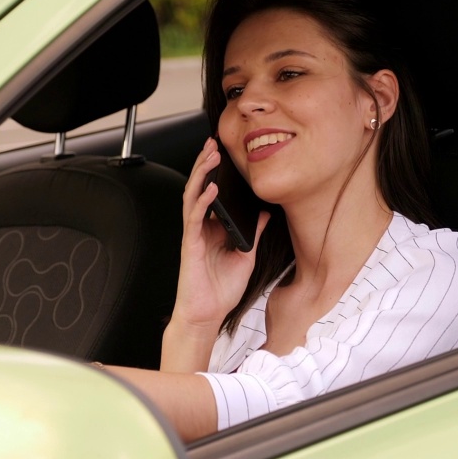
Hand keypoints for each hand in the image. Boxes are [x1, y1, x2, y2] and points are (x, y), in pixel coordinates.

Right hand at [170, 138, 269, 332]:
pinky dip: (203, 201)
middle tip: (214, 143)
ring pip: (193, 196)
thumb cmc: (221, 290)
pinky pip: (194, 218)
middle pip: (200, 188)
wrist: (207, 315)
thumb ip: (254, 235)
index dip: (217, 173)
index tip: (226, 154)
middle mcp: (201, 228)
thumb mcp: (246, 257)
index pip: (213, 194)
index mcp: (212, 229)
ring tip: (210, 156)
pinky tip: (212, 188)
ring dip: (201, 174)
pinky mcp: (191, 245)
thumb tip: (266, 215)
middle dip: (206, 164)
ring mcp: (194, 235)